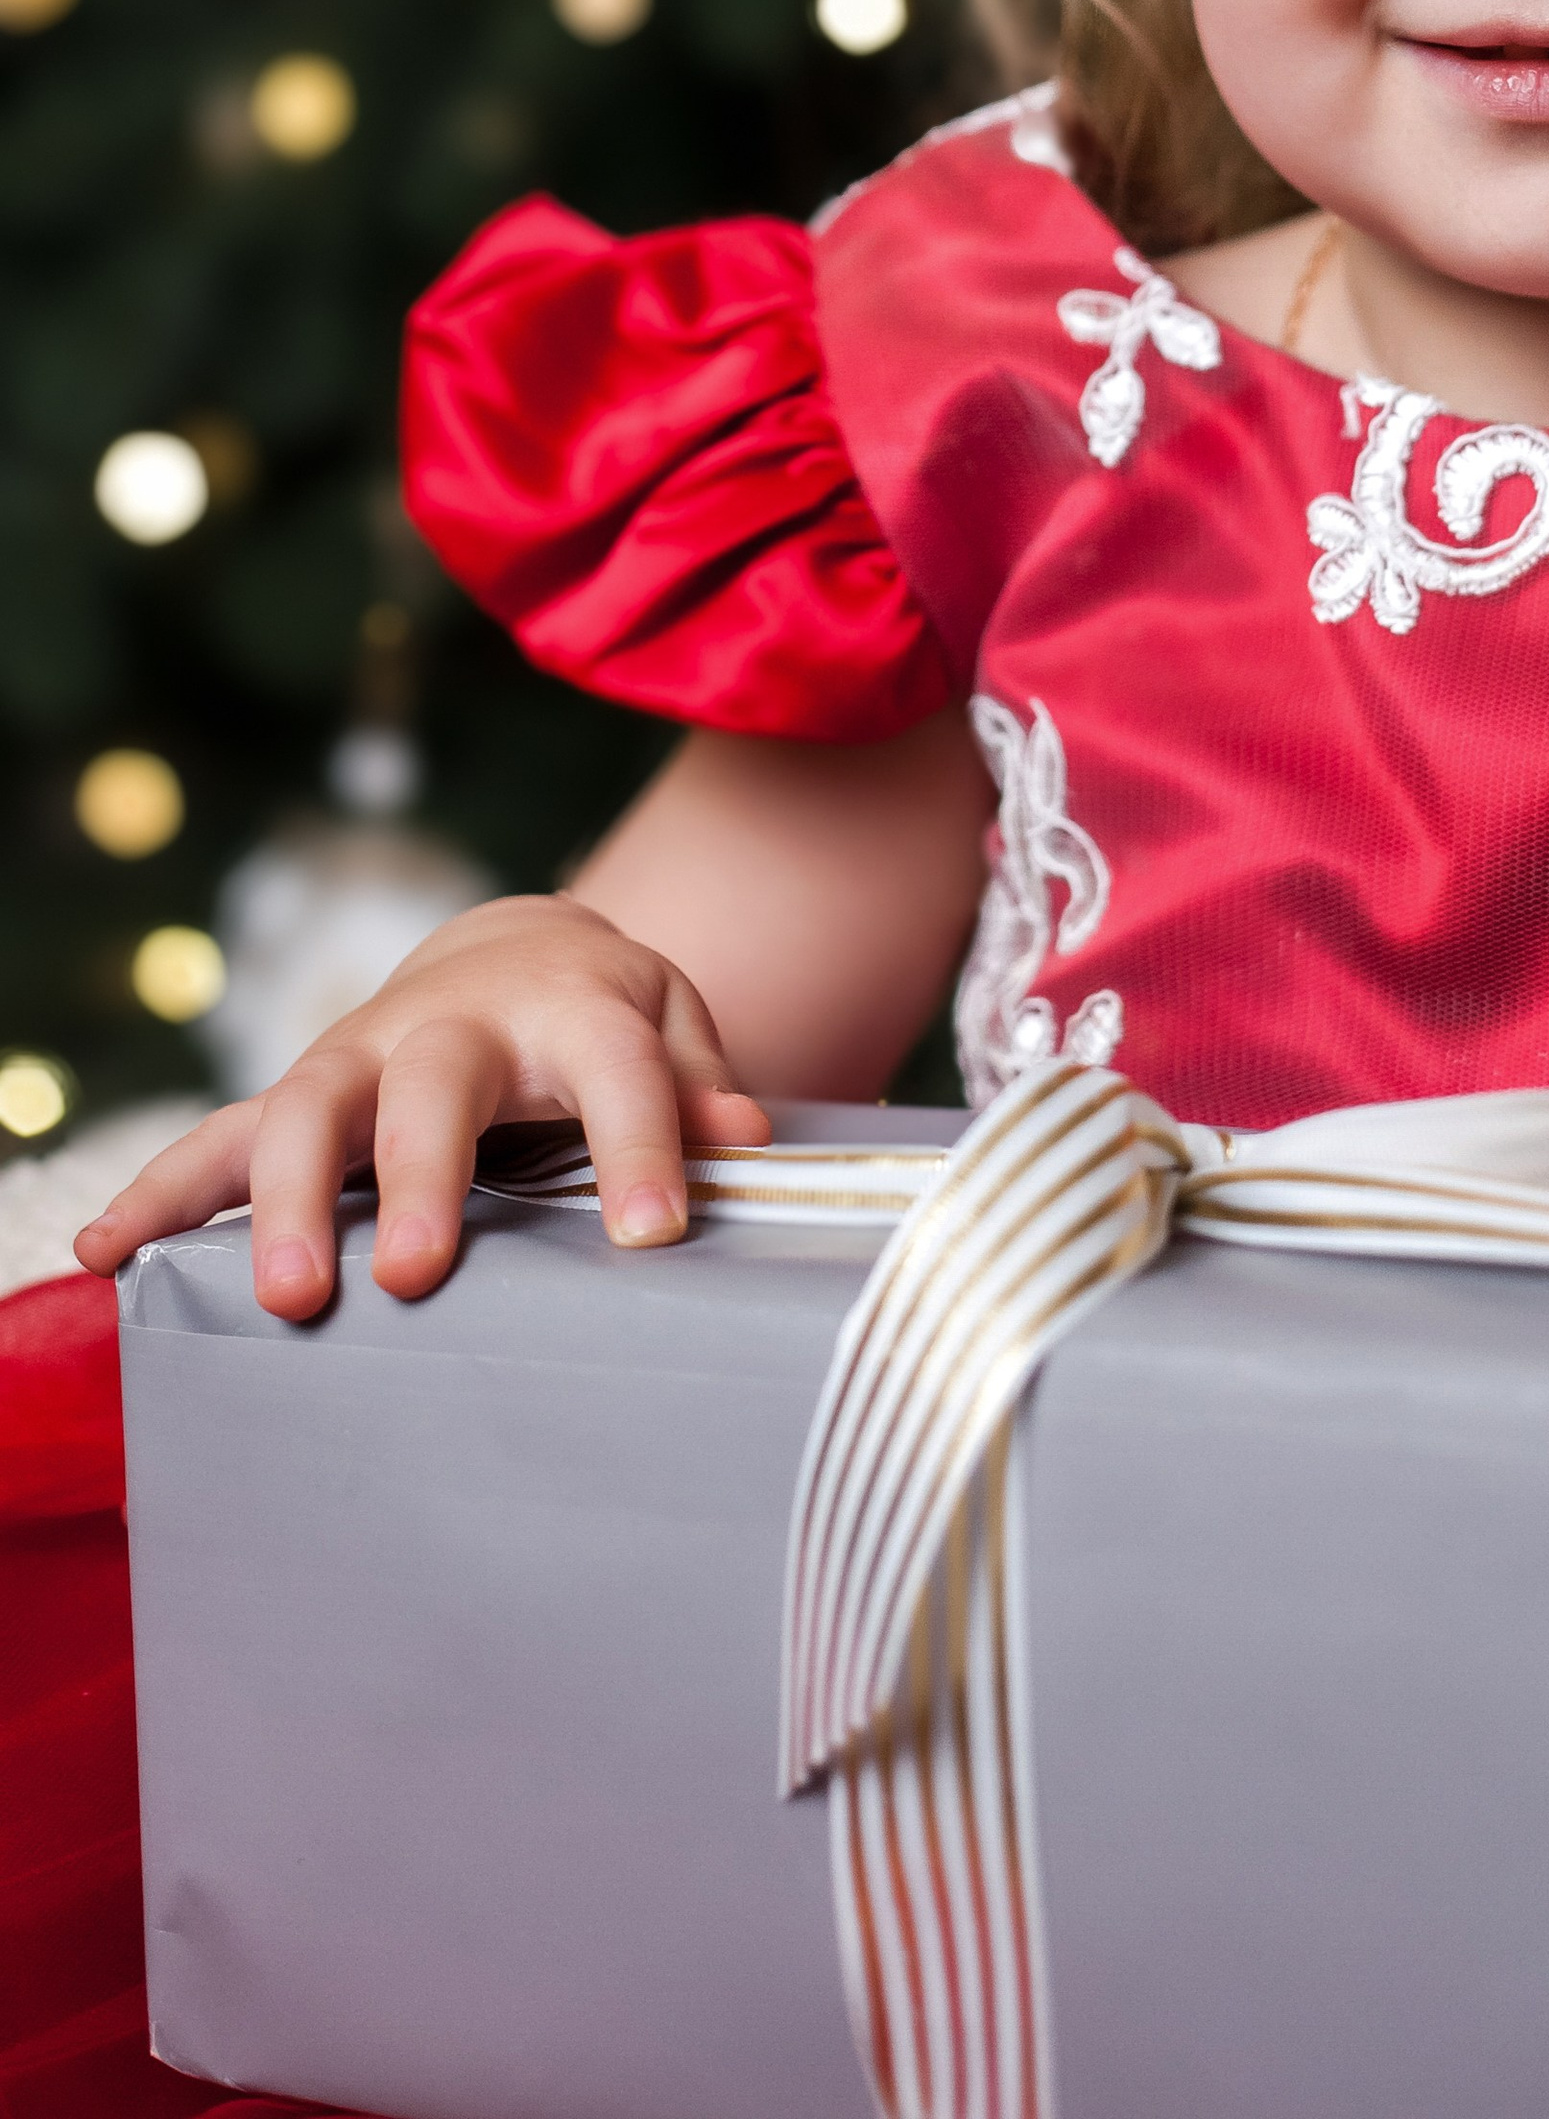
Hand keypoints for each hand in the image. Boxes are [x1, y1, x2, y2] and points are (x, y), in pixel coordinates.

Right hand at [71, 894, 770, 1319]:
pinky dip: (162, 1192)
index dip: (642, 1151)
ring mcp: (368, 1056)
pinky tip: (105, 1254)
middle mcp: (458, 1025)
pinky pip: (219, 1140)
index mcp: (575, 1009)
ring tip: (284, 1297)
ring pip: (310, 1109)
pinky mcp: (306, 1095)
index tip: (654, 1236)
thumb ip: (701, 1084)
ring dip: (284, 1200)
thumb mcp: (674, 1028)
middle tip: (414, 1273)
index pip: (619, 1077)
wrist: (525, 950)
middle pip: (433, 1087)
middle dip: (417, 1176)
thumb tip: (746, 1137)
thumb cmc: (608, 1017)